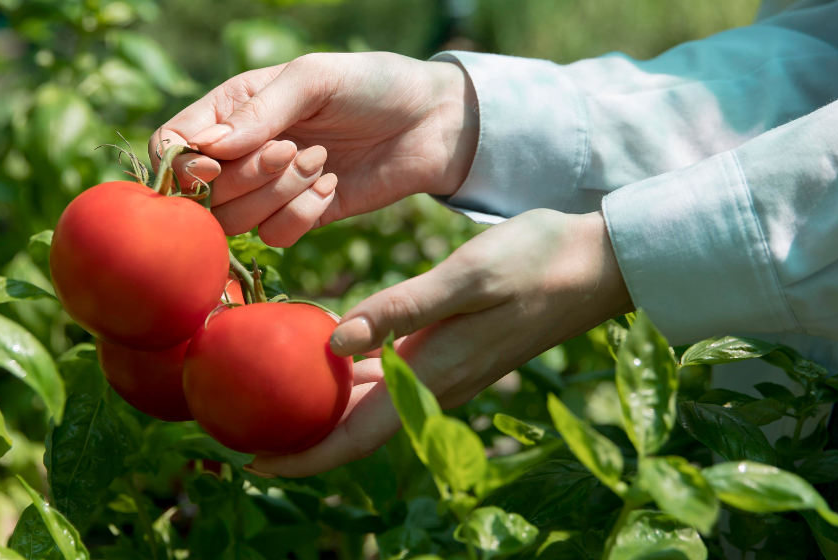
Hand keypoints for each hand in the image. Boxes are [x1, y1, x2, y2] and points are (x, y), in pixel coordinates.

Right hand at [151, 52, 478, 246]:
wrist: (435, 121)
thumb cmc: (374, 84)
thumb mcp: (316, 78)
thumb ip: (261, 110)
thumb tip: (207, 148)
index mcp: (233, 108)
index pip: (172, 143)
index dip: (184, 164)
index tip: (218, 163)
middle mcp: (243, 152)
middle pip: (204, 192)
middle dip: (250, 177)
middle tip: (298, 149)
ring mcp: (271, 189)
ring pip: (238, 221)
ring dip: (280, 196)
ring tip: (321, 162)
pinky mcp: (302, 218)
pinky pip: (276, 238)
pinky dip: (302, 217)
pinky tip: (332, 188)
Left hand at [247, 209, 632, 477]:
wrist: (600, 263)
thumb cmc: (536, 262)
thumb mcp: (465, 277)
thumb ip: (401, 310)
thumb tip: (334, 345)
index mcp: (433, 373)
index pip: (356, 436)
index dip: (302, 455)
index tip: (249, 460)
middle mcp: (435, 384)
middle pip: (355, 430)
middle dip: (300, 436)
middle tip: (237, 424)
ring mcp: (445, 370)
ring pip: (370, 406)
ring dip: (322, 409)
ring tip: (268, 396)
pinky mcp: (452, 351)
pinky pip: (389, 380)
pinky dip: (351, 379)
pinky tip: (325, 356)